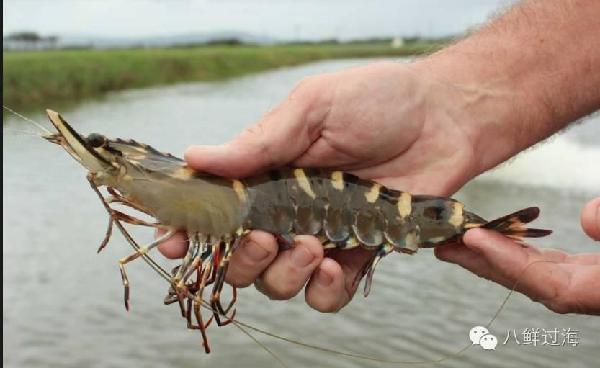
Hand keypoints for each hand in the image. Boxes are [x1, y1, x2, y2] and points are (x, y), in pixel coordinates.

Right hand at [159, 61, 482, 311]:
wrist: (444, 117)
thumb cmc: (378, 100)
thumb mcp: (313, 107)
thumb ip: (260, 141)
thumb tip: (197, 157)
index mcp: (268, 171)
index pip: (217, 206)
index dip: (192, 229)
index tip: (176, 244)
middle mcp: (288, 208)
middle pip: (241, 257)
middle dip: (241, 260)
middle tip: (265, 239)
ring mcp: (321, 234)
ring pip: (278, 283)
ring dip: (282, 276)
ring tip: (309, 246)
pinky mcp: (357, 252)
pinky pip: (328, 294)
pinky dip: (323, 291)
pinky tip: (331, 267)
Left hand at [435, 198, 599, 314]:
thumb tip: (586, 217)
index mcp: (596, 292)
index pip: (540, 279)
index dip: (503, 258)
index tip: (472, 238)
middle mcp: (583, 295)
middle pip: (520, 280)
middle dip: (477, 262)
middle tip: (442, 247)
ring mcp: (582, 287)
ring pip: (527, 274)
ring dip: (489, 257)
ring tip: (456, 243)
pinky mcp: (584, 276)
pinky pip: (541, 267)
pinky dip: (515, 254)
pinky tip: (496, 242)